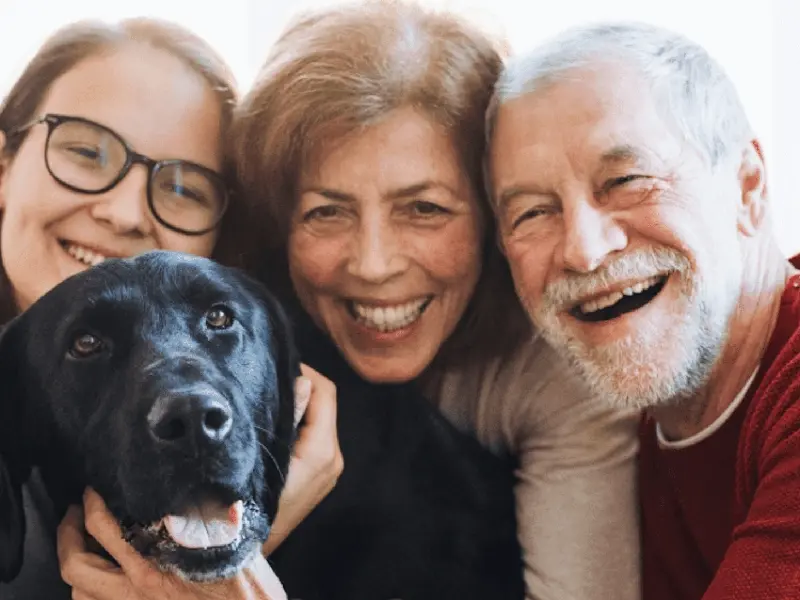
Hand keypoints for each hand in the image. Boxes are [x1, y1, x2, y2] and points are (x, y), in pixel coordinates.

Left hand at [57, 488, 286, 599]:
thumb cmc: (247, 586)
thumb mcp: (232, 536)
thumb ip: (209, 511)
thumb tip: (200, 485)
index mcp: (158, 559)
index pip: (105, 526)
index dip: (94, 503)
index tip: (95, 490)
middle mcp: (139, 586)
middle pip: (78, 562)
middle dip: (68, 532)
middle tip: (74, 512)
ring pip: (81, 592)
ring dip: (75, 566)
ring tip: (81, 546)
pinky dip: (89, 594)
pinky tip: (98, 581)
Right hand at [263, 364, 342, 554]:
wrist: (242, 550)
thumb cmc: (246, 501)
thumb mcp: (263, 453)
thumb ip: (287, 416)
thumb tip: (303, 381)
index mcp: (323, 451)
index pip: (325, 392)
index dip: (304, 371)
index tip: (275, 365)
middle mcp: (333, 458)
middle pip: (323, 403)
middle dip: (298, 386)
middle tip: (267, 377)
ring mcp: (327, 469)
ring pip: (317, 419)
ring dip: (296, 404)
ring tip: (265, 396)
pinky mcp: (318, 476)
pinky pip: (313, 436)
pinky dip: (297, 422)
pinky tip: (270, 421)